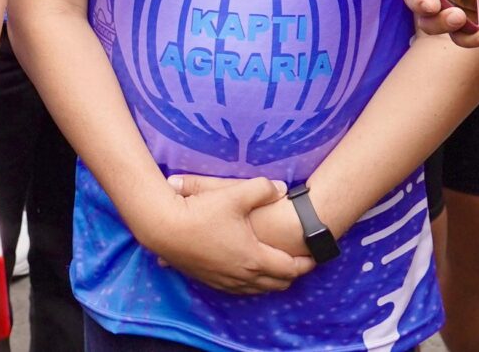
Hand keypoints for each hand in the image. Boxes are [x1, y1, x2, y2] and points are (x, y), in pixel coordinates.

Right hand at [146, 174, 306, 293]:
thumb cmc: (201, 212)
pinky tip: (249, 271)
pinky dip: (252, 283)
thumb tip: (282, 188)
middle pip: (277, 284)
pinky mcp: (210, 281)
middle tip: (300, 263)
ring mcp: (225, 281)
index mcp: (254, 257)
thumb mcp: (235, 194)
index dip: (306, 262)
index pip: (290, 268)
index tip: (315, 256)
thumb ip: (263, 188)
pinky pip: (240, 290)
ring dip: (272, 281)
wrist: (164, 229)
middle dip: (292, 275)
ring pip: (258, 290)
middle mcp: (243, 275)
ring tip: (278, 268)